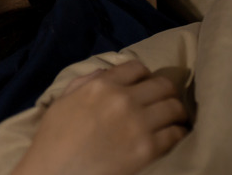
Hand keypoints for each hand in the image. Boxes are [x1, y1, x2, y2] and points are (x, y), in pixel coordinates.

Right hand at [13, 60, 187, 174]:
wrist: (54, 173)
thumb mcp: (63, 101)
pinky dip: (177, 134)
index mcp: (101, 85)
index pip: (137, 67)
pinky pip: (176, 134)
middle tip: (163, 103)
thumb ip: (85, 82)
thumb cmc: (53, 139)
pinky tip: (173, 137)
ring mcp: (138, 125)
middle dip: (165, 92)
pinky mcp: (148, 150)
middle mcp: (123, 99)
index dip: (143, 76)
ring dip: (175, 113)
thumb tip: (106, 72)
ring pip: (174, 108)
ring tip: (173, 120)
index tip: (144, 86)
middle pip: (163, 85)